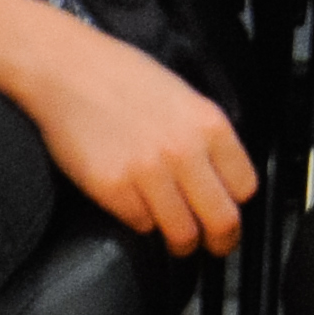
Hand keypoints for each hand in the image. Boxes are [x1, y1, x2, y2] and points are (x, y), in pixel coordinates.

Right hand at [15, 18, 255, 255]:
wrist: (68, 69)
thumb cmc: (122, 77)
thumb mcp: (183, 97)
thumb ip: (206, 138)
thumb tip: (220, 179)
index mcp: (209, 125)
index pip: (245, 188)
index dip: (237, 206)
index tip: (230, 213)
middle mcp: (184, 151)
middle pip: (222, 220)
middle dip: (221, 241)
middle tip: (214, 245)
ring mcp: (148, 172)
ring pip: (182, 234)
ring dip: (181, 241)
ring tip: (175, 236)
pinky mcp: (114, 189)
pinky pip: (141, 224)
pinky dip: (141, 221)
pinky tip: (136, 203)